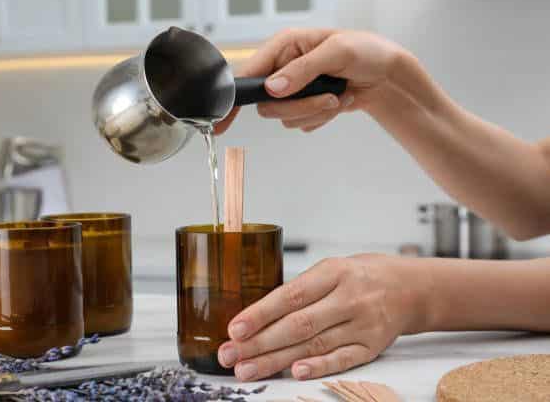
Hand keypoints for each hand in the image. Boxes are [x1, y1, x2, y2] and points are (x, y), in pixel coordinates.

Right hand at [214, 28, 406, 133]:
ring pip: (285, 117)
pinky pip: (301, 124)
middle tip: (327, 98)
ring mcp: (293, 89)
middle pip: (268, 105)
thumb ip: (302, 70)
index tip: (222, 121)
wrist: (386, 75)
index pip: (248, 75)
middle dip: (300, 106)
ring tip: (337, 95)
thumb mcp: (337, 53)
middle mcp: (283, 68)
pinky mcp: (303, 106)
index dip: (233, 99)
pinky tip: (337, 101)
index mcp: (284, 47)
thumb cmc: (366, 52)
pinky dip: (322, 118)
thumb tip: (274, 88)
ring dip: (315, 112)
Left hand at [217, 254, 430, 380]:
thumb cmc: (362, 275)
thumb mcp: (332, 267)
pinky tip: (294, 373)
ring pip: (314, 345)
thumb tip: (258, 315)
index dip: (260, 313)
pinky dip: (318, 367)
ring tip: (247, 370)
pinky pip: (342, 359)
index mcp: (335, 272)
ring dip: (276, 360)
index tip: (235, 328)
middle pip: (298, 324)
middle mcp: (350, 298)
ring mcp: (363, 324)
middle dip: (259, 342)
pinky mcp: (372, 346)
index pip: (291, 295)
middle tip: (229, 355)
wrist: (410, 287)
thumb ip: (301, 289)